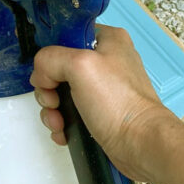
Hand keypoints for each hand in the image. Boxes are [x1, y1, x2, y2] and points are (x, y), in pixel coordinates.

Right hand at [30, 24, 175, 181]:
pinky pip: (69, 111)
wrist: (141, 146)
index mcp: (107, 39)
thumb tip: (41, 77)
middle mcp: (105, 61)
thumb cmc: (117, 101)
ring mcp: (102, 88)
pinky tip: (63, 132)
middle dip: (48, 89)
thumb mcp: (79, 65)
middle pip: (58, 67)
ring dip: (52, 109)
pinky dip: (61, 122)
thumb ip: (50, 59)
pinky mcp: (99, 112)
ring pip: (60, 92)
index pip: (65, 37)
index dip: (51, 56)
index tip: (48, 75)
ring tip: (59, 123)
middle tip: (54, 103)